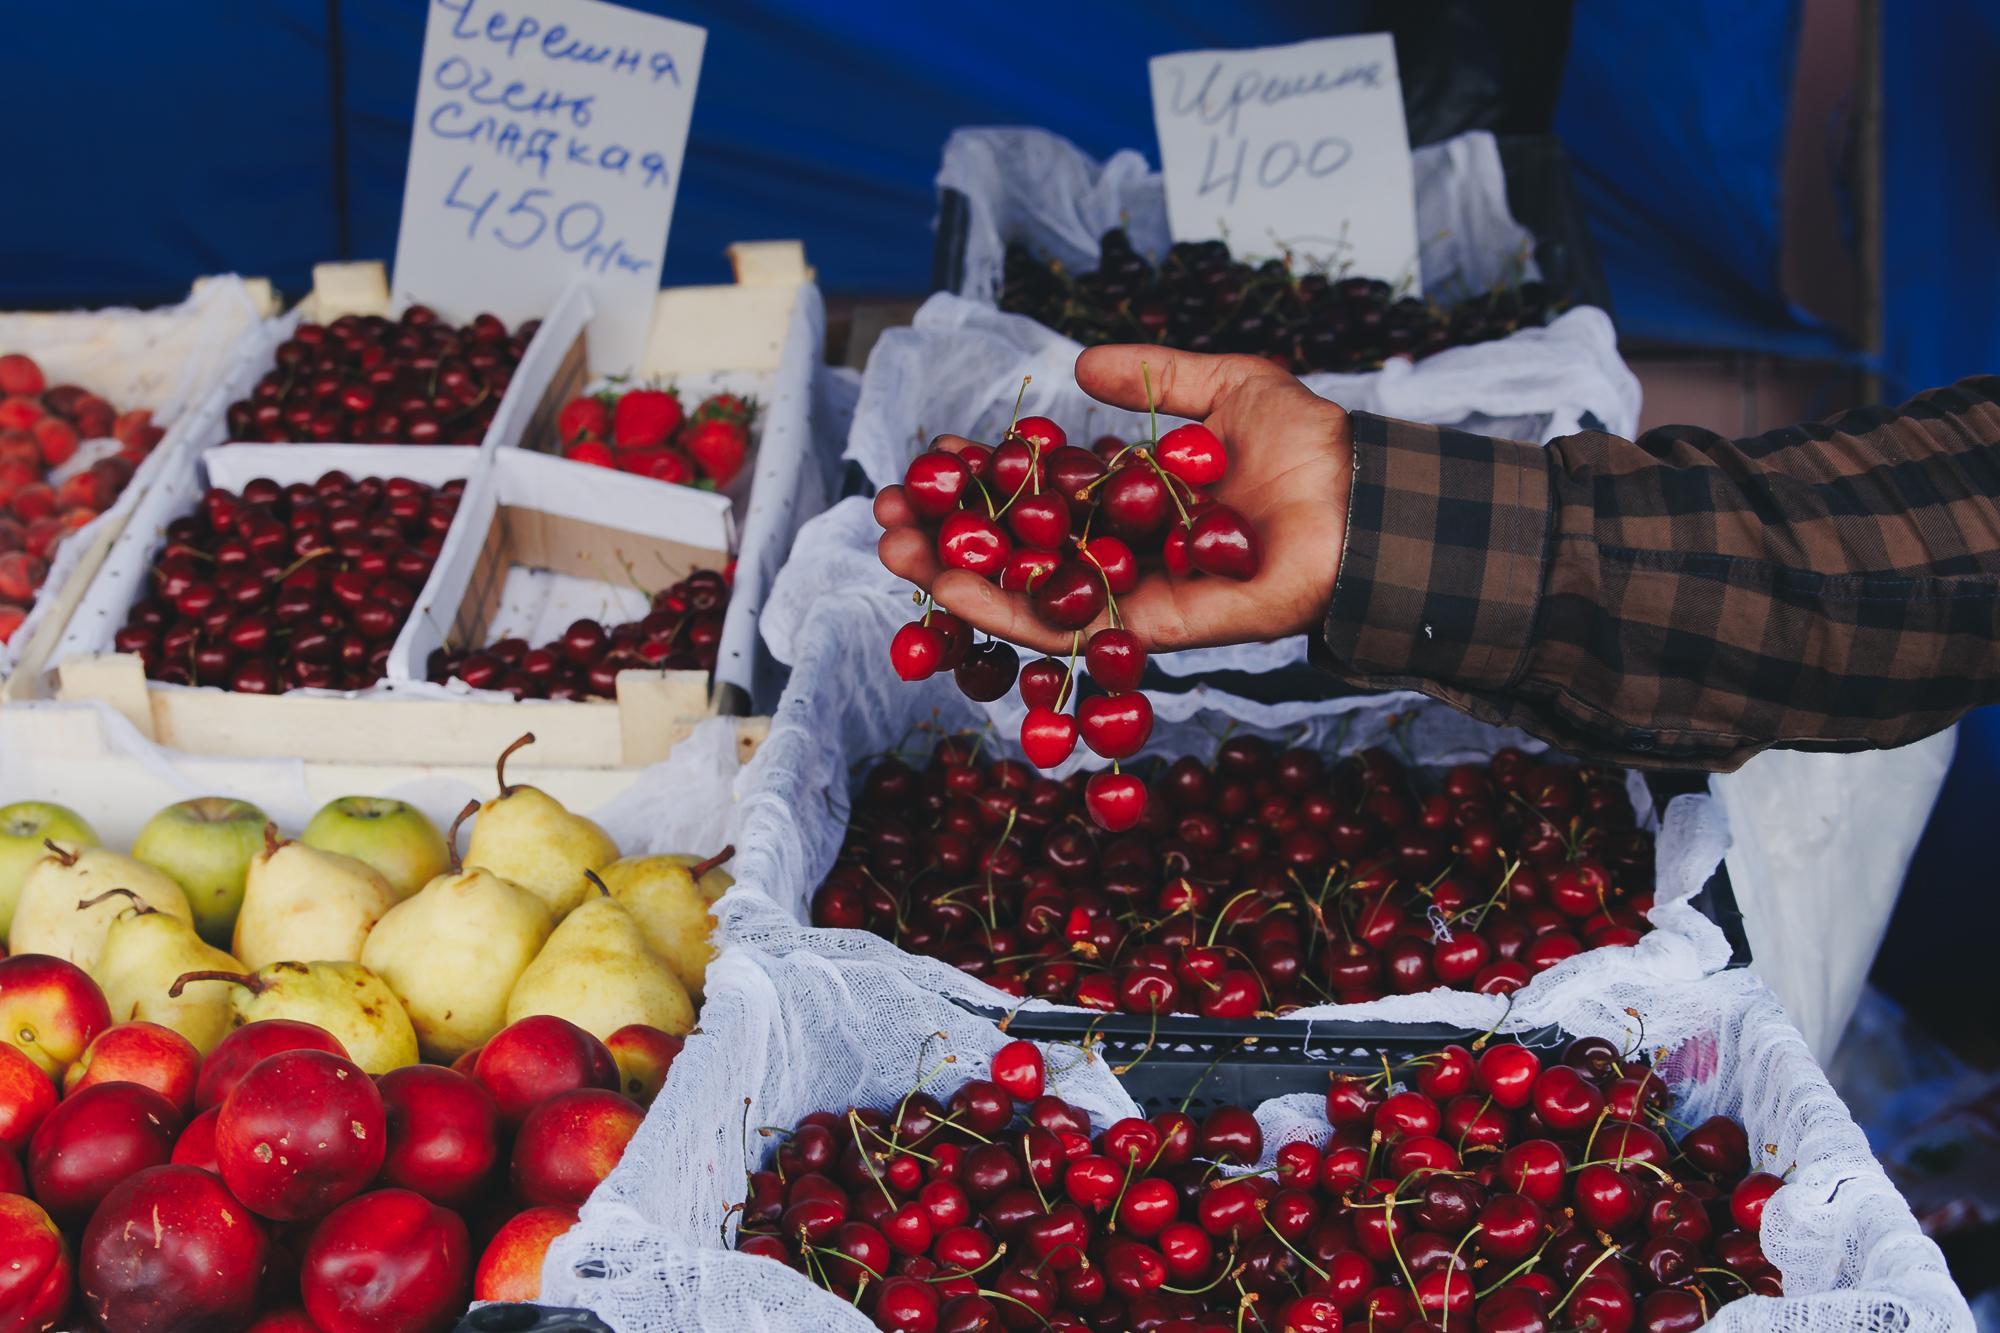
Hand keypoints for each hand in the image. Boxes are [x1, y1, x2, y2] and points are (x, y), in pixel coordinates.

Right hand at [875, 344, 1352, 654]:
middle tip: (886, 518)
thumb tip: (1081, 366)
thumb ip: (1154, 376)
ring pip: (1027, 599)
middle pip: (1018, 554)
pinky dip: (1006, 613)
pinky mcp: (1151, 632)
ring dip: (955, 580)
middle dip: (948, 537)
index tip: (929, 461)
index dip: (980, 483)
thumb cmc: (1310, 446)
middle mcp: (1125, 557)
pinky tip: (954, 589)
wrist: (1365, 500)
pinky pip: (1068, 630)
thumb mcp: (1225, 386)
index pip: (1038, 499)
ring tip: (895, 554)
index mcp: (1134, 506)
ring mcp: (1133, 598)